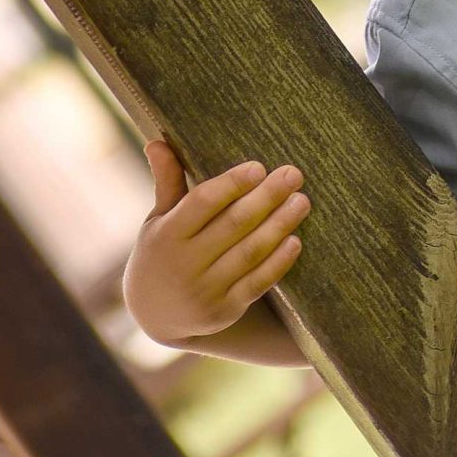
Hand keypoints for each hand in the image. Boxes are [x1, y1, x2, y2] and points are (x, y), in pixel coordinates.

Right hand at [124, 142, 309, 346]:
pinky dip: (277, 263)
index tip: (258, 167)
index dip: (231, 185)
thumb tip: (156, 142)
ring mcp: (204, 291)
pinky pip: (256, 284)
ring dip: (279, 225)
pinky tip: (295, 241)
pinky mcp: (223, 312)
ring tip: (302, 201)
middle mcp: (184, 264)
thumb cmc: (162, 251)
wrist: (154, 314)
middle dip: (267, 198)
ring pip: (249, 253)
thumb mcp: (158, 219)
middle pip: (233, 225)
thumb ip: (166, 181)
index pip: (202, 203)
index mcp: (167, 235)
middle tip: (294, 174)